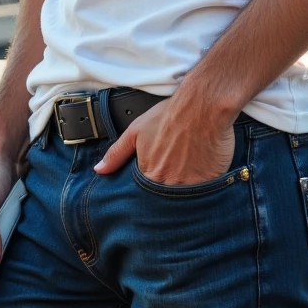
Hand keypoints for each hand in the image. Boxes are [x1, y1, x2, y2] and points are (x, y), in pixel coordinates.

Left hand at [93, 97, 235, 185]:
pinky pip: (204, 195)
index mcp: (148, 173)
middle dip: (169, 192)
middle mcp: (166, 183)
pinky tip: (205, 176)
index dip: (154, 186)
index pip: (146, 193)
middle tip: (178, 174)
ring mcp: (188, 186)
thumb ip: (117, 153)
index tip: (161, 176)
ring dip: (186, 193)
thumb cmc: (170, 115)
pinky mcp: (208, 184)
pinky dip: (204, 190)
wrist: (202, 107)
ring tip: (191, 174)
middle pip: (165, 199)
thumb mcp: (136, 130)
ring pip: (184, 199)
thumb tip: (99, 170)